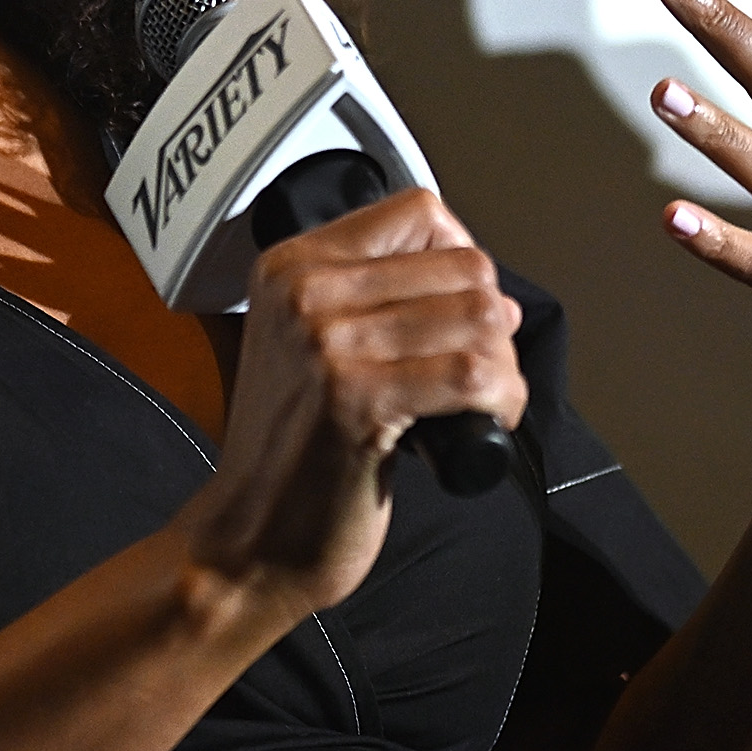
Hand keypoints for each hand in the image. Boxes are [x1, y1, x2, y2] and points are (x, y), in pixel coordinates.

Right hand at [183, 188, 526, 616]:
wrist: (250, 538)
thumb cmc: (291, 454)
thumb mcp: (308, 345)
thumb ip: (376, 299)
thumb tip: (488, 290)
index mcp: (289, 266)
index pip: (418, 212)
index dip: (459, 259)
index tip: (453, 313)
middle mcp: (303, 292)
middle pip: (463, 266)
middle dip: (491, 326)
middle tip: (470, 377)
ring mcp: (327, 342)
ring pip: (480, 317)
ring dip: (501, 370)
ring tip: (475, 407)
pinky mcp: (358, 398)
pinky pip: (475, 374)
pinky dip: (500, 405)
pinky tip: (477, 431)